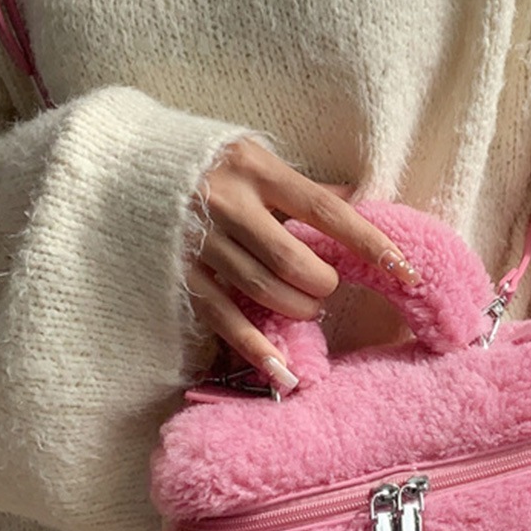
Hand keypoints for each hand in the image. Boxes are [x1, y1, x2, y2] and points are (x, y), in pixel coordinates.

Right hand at [184, 138, 420, 388]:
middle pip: (295, 261)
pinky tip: (283, 371)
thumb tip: (360, 200)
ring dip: (298, 309)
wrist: (124, 164)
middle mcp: (228, 204)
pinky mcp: (180, 273)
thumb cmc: (207, 161)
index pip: (327, 211)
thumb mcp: (256, 159)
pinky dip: (257, 347)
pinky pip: (225, 318)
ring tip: (306, 306)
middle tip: (327, 286)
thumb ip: (305, 187)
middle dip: (323, 284)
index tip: (405, 268)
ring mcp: (201, 242)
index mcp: (257, 169)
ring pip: (265, 291)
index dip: (370, 242)